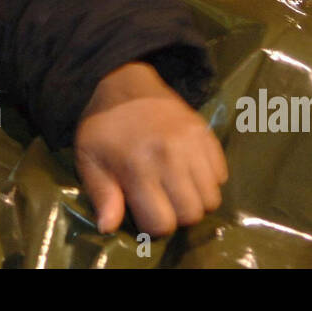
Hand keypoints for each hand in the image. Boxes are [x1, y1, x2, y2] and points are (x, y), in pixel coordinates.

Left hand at [74, 61, 226, 236]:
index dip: (153, 226)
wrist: (124, 82)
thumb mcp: (90, 160)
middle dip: (177, 215)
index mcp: (138, 167)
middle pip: (192, 214)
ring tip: (177, 188)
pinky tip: (189, 171)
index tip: (145, 211)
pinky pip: (221, 175)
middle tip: (163, 201)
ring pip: (211, 198)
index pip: (162, 223)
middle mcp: (170, 157)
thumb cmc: (103, 127)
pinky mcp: (206, 134)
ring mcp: (192, 144)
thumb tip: (108, 228)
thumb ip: (101, 195)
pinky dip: (208, 180)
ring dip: (195, 200)